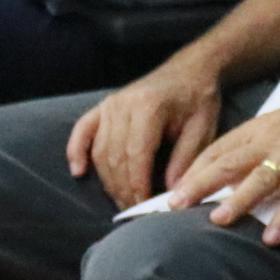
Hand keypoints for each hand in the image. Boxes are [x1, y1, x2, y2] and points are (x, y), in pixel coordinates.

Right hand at [66, 47, 227, 209]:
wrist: (190, 70)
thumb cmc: (199, 99)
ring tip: (121, 200)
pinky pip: (82, 131)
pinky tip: (78, 171)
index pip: (136, 156)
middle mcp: (123, 105)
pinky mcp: (103, 106)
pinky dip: (77, 151)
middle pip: (115, 157)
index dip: (137, 185)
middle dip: (123, 189)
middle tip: (134, 210)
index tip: (144, 207)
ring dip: (107, 180)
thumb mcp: (203, 128)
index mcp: (149, 108)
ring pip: (99, 150)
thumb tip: (172, 192)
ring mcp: (109, 105)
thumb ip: (186, 159)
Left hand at [162, 73, 279, 246]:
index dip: (193, 171)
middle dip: (199, 185)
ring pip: (260, 178)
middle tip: (173, 206)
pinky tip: (272, 236)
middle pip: (229, 162)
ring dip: (237, 200)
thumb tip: (230, 174)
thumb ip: (258, 146)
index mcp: (261, 128)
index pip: (218, 150)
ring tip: (217, 220)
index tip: (170, 190)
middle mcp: (274, 140)